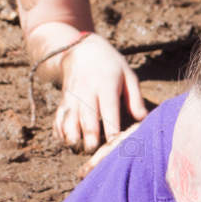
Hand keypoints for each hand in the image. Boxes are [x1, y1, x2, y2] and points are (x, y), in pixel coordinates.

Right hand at [53, 34, 147, 153]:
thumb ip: (135, 98)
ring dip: (71, 135)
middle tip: (94, 151)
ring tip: (77, 148)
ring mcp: (72, 97)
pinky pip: (57, 117)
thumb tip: (143, 119)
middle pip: (86, 117)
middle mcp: (86, 92)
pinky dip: (58, 130)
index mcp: (106, 86)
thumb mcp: (128, 76)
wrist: (82, 50)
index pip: (108, 110)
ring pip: (68, 119)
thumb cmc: (112, 66)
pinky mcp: (63, 101)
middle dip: (89, 136)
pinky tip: (64, 141)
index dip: (111, 127)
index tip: (115, 143)